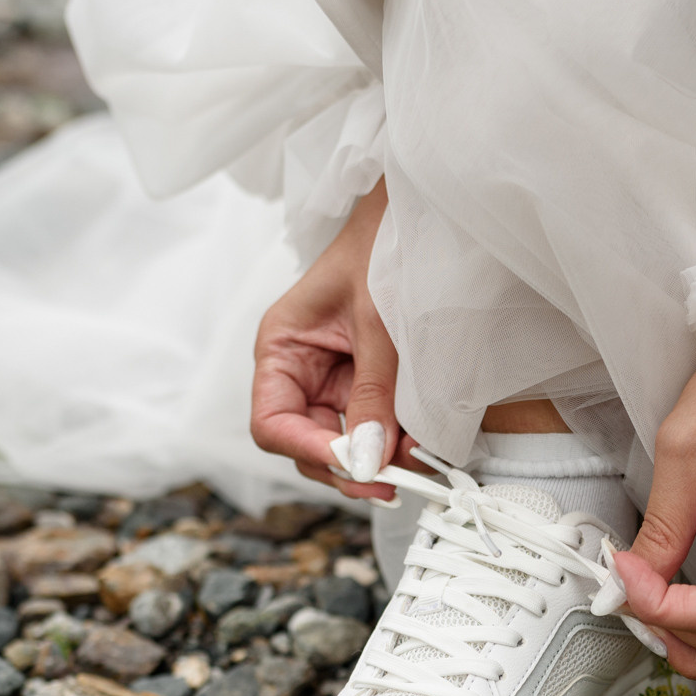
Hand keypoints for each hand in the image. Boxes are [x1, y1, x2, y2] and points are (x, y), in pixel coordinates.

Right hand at [250, 179, 402, 499]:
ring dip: (378, 460)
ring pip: (345, 444)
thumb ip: (372, 393)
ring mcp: (334, 381)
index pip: (272, 424)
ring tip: (418, 463)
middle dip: (348, 466)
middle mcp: (300, 371)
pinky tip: (423, 445)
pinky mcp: (368, 385)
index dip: (306, 452)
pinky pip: (375, 427)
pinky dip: (397, 442)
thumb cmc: (382, 248)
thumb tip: (365, 458)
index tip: (353, 464)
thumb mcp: (377, 323)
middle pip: (307, 445)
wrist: (418, 215)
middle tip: (393, 481)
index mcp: (282, 348)